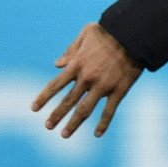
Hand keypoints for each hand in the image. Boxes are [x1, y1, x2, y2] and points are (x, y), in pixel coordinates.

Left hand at [31, 23, 142, 137]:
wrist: (133, 35)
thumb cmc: (108, 32)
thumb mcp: (84, 35)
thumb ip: (70, 51)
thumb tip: (57, 65)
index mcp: (76, 64)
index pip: (55, 85)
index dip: (43, 98)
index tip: (34, 108)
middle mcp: (87, 78)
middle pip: (68, 101)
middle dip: (56, 115)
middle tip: (47, 127)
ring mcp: (103, 86)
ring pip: (85, 109)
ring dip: (74, 123)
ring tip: (64, 135)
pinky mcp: (119, 90)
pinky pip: (109, 111)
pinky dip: (103, 123)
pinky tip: (97, 134)